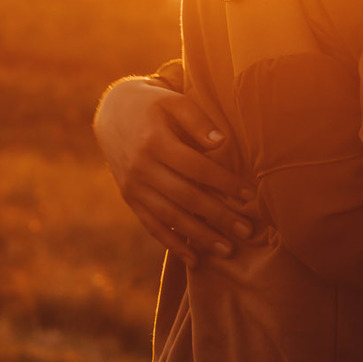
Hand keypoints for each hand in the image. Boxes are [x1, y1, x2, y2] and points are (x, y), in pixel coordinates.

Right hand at [92, 77, 256, 268]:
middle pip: (186, 197)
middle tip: (247, 231)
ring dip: (200, 237)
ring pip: (170, 218)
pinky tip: (195, 259)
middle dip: (218, 216)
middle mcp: (142, 168)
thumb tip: (221, 143)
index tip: (249, 195)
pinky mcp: (130, 199)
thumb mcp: (173, 101)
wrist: (112, 113)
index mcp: (155, 142)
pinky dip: (173, 245)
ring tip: (227, 250)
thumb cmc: (153, 105)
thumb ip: (197, 120)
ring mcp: (134, 187)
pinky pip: (152, 226)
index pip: (196, 167)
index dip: (224, 182)